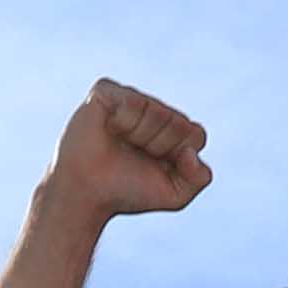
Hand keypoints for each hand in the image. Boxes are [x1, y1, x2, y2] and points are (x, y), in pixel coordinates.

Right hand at [47, 77, 213, 220]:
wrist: (87, 192)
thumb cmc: (128, 191)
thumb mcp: (175, 195)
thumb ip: (199, 177)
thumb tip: (192, 152)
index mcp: (174, 131)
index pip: (196, 134)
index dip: (179, 155)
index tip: (157, 167)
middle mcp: (154, 111)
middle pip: (179, 122)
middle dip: (160, 146)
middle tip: (133, 157)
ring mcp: (131, 99)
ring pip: (156, 110)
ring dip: (139, 135)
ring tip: (118, 144)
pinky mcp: (106, 92)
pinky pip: (131, 101)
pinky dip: (122, 120)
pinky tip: (108, 128)